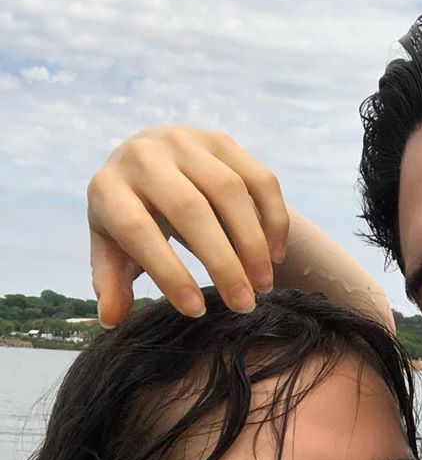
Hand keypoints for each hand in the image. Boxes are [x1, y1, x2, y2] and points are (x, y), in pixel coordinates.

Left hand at [87, 127, 289, 324]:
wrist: (148, 161)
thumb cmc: (131, 217)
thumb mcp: (112, 249)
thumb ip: (112, 282)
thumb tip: (111, 319)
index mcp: (108, 186)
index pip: (137, 228)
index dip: (168, 271)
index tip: (196, 310)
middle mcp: (145, 155)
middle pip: (190, 209)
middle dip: (222, 263)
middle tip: (244, 305)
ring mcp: (186, 142)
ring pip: (231, 192)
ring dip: (253, 245)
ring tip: (262, 285)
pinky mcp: (221, 140)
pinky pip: (260, 180)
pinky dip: (273, 221)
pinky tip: (275, 256)